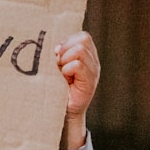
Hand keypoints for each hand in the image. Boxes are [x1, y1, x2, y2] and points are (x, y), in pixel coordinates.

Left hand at [54, 31, 99, 149]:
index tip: (58, 55)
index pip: (83, 36)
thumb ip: (60, 54)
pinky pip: (77, 65)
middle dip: (66, 49)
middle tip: (59, 65)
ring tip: (62, 73)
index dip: (68, 42)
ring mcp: (93, 72)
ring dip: (65, 59)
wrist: (61, 112)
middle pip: (83, 39)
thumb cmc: (56, 88)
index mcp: (87, 56)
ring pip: (80, 50)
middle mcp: (93, 63)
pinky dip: (67, 70)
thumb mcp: (57, 67)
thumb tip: (56, 48)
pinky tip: (65, 79)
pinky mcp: (89, 83)